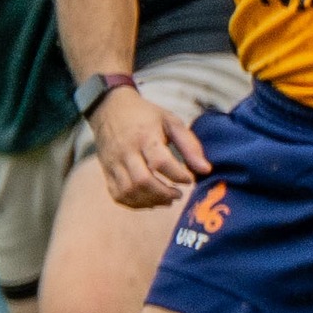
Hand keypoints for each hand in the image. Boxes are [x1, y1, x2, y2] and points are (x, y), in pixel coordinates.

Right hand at [91, 86, 209, 207]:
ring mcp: (113, 163)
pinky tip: (150, 201)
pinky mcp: (106, 171)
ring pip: (128, 191)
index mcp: (145, 136)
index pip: (160, 161)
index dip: (178, 175)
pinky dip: (135, 203)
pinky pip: (117, 195)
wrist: (110, 108)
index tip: (190, 180)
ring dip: (151, 201)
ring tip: (168, 199)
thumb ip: (189, 145)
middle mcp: (126, 151)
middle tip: (179, 194)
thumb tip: (205, 170)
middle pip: (142, 180)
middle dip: (164, 193)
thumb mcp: (171, 121)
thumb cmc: (146, 115)